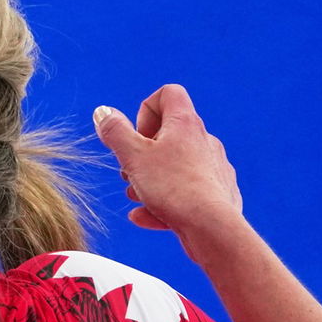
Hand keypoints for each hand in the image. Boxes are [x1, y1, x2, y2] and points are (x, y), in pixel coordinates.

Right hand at [93, 84, 241, 241]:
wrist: (211, 227)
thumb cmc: (172, 188)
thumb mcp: (132, 157)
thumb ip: (115, 132)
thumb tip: (103, 112)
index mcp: (185, 123)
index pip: (167, 94)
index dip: (145, 110)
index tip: (136, 136)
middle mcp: (204, 140)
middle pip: (168, 133)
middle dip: (142, 153)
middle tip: (130, 171)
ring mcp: (213, 166)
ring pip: (175, 165)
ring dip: (149, 178)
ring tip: (136, 196)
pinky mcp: (218, 193)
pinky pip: (185, 192)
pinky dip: (163, 202)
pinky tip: (144, 217)